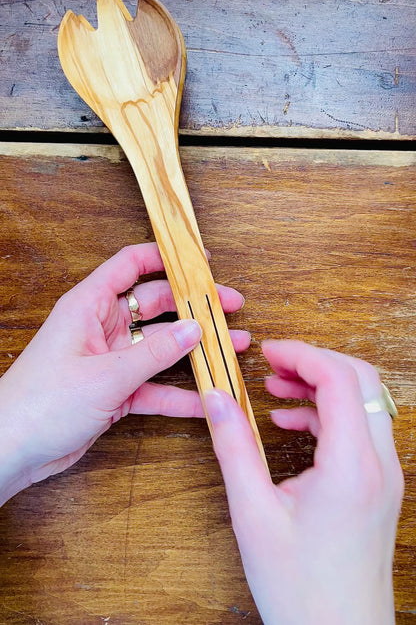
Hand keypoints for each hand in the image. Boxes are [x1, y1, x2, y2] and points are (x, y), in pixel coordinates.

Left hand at [0, 243, 247, 504]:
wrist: (11, 451)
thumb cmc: (42, 403)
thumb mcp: (106, 375)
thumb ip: (155, 353)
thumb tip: (196, 328)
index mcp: (90, 306)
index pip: (131, 264)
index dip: (167, 257)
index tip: (203, 260)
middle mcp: (102, 327)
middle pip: (156, 304)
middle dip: (194, 306)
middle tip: (231, 306)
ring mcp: (110, 360)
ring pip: (161, 346)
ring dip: (195, 348)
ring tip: (234, 345)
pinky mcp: (114, 391)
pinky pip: (154, 386)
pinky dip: (180, 392)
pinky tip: (209, 398)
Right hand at [204, 340, 403, 624]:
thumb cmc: (301, 590)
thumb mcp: (254, 514)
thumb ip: (234, 447)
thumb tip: (217, 398)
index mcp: (351, 466)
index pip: (339, 378)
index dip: (301, 354)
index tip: (267, 353)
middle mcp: (379, 464)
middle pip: (360, 380)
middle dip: (314, 363)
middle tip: (273, 366)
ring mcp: (385, 476)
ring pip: (364, 403)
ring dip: (322, 388)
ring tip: (276, 392)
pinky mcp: (379, 488)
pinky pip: (361, 430)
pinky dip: (328, 416)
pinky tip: (290, 425)